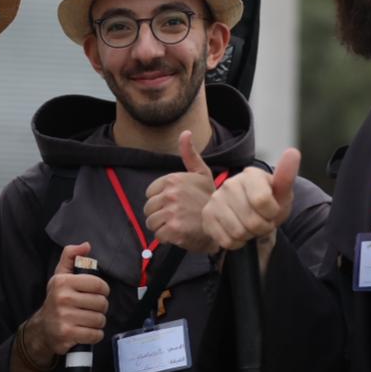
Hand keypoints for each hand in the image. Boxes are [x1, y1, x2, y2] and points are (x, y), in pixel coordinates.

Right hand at [20, 242, 110, 368]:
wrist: (42, 329)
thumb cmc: (56, 300)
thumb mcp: (60, 276)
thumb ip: (71, 257)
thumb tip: (86, 245)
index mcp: (63, 282)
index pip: (98, 284)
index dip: (104, 290)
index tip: (98, 293)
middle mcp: (62, 298)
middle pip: (101, 303)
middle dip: (101, 308)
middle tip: (92, 309)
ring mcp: (64, 317)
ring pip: (100, 320)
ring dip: (98, 322)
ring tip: (88, 320)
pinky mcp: (67, 334)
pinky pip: (95, 335)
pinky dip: (95, 335)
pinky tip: (87, 331)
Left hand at [143, 131, 218, 253]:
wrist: (222, 224)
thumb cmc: (209, 198)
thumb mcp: (201, 173)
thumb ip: (189, 154)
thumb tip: (185, 132)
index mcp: (173, 179)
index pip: (150, 193)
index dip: (161, 200)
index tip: (176, 203)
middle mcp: (171, 194)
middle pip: (148, 208)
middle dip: (160, 214)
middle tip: (176, 216)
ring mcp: (171, 212)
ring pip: (151, 222)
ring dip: (162, 227)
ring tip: (177, 225)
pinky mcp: (173, 230)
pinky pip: (158, 235)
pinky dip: (166, 238)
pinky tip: (179, 234)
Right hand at [201, 148, 299, 251]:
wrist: (251, 213)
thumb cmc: (269, 202)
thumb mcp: (282, 193)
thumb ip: (286, 176)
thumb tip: (293, 152)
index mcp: (251, 175)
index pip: (262, 201)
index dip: (272, 213)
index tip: (272, 210)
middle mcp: (230, 184)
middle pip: (252, 221)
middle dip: (262, 227)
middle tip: (261, 221)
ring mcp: (216, 199)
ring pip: (238, 232)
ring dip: (249, 236)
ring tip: (249, 226)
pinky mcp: (207, 215)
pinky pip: (226, 240)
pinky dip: (236, 242)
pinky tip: (237, 231)